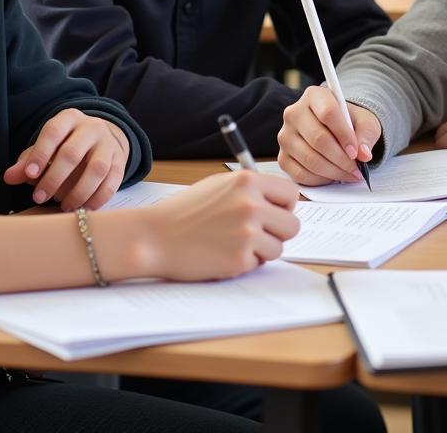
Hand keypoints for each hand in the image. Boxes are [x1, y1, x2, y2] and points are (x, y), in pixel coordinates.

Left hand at [4, 109, 128, 210]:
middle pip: (73, 153)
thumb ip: (27, 162)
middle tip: (39, 197)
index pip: (53, 132)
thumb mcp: (46, 147)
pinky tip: (84, 208)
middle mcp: (91, 127)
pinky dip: (98, 198)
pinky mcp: (120, 161)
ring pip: (96, 169)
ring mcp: (108, 144)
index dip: (40, 154)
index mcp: (69, 119)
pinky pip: (112, 182)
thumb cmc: (65, 146)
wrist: (102, 139)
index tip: (29, 176)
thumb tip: (9, 177)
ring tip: (63, 206)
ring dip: (78, 192)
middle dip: (54, 179)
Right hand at [143, 170, 299, 280]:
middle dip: (277, 232)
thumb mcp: (219, 185)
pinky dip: (244, 263)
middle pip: (291, 224)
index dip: (284, 206)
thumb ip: (251, 190)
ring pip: (278, 247)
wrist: (154, 236)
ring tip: (234, 243)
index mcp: (247, 181)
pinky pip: (258, 264)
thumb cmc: (184, 211)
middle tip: (256, 234)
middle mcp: (251, 205)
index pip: (291, 193)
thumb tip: (279, 201)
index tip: (275, 212)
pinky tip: (222, 254)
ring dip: (262, 250)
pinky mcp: (240, 259)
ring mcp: (247, 233)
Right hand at [277, 85, 380, 185]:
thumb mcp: (365, 121)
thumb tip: (363, 154)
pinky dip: (320, 180)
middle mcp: (294, 113)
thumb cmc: (349, 122)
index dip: (344, 135)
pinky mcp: (282, 157)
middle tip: (357, 169)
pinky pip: (300, 174)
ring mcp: (285, 136)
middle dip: (341, 159)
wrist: (335, 130)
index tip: (356, 151)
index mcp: (314, 96)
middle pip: (318, 139)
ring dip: (333, 172)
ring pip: (309, 159)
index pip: (328, 113)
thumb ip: (366, 134)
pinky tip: (333, 177)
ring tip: (349, 174)